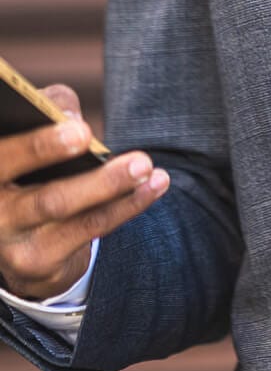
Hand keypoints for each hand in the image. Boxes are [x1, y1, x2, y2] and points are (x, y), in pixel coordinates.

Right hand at [0, 85, 169, 299]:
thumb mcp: (33, 129)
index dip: (31, 140)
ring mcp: (6, 237)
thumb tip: (69, 115)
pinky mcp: (35, 261)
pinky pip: (89, 228)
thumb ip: (49, 108)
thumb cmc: (33, 161)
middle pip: (13, 171)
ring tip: (143, 164)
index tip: (67, 123)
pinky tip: (155, 184)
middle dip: (47, 150)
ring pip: (57, 205)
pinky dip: (127, 204)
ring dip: (106, 183)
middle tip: (86, 134)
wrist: (23, 235)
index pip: (1, 151)